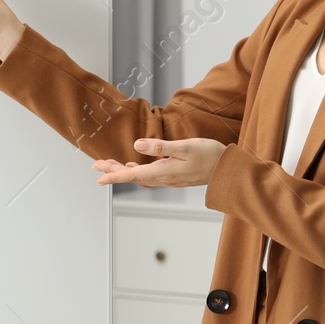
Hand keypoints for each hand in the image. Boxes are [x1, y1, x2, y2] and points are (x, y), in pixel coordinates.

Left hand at [92, 138, 226, 188]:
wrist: (228, 170)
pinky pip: (149, 176)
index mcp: (164, 171)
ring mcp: (169, 178)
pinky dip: (137, 172)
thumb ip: (160, 147)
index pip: (133, 175)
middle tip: (97, 165)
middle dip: (114, 170)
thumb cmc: (210, 156)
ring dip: (124, 171)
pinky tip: (134, 166)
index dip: (114, 175)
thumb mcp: (185, 147)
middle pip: (133, 176)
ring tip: (109, 165)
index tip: (98, 177)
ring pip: (140, 177)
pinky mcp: (174, 175)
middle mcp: (164, 178)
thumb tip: (137, 145)